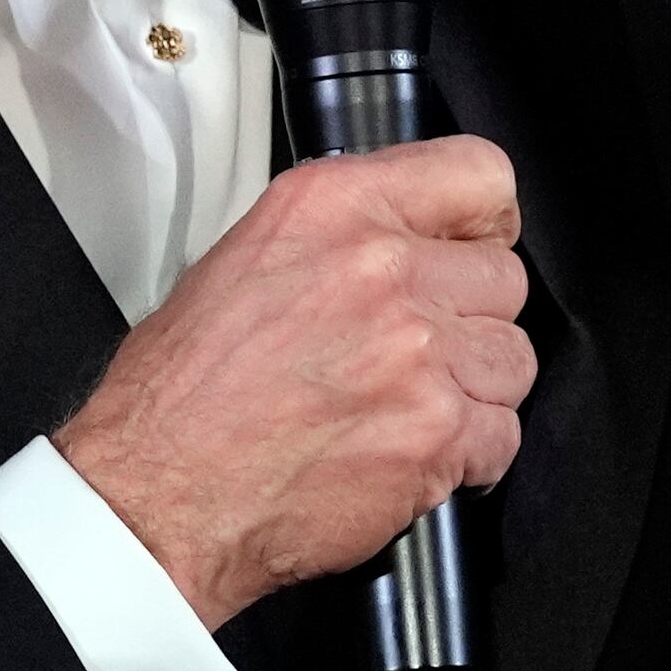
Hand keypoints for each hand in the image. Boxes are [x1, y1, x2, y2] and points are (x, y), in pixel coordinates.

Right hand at [54, 135, 533, 629]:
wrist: (158, 495)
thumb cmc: (182, 394)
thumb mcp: (245, 260)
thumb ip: (343, 235)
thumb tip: (409, 239)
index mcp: (332, 209)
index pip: (479, 174)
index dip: (486, 221)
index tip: (473, 249)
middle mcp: (382, 269)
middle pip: (504, 278)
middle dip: (471, 320)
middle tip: (420, 352)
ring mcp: (417, 351)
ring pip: (513, 359)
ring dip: (475, 389)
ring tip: (408, 407)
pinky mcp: (437, 430)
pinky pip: (503, 433)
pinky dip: (470, 454)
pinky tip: (412, 453)